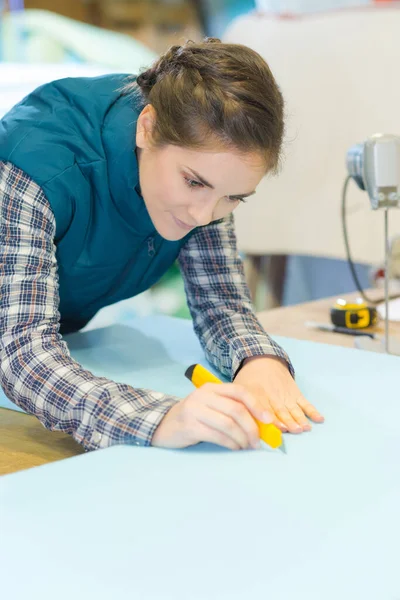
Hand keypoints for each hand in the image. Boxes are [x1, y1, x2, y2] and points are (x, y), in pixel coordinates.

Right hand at [151, 383, 272, 449]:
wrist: (163, 424)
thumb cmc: (194, 417)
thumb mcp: (211, 406)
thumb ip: (231, 409)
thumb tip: (261, 424)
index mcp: (212, 388)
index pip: (239, 391)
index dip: (257, 405)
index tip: (268, 420)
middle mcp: (203, 395)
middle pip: (236, 410)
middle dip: (252, 427)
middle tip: (258, 441)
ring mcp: (195, 410)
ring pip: (228, 424)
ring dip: (242, 438)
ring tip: (247, 447)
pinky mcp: (190, 426)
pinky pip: (217, 436)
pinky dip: (231, 444)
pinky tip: (235, 448)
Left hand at [234, 356, 323, 433]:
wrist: (262, 360)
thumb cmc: (248, 379)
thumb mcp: (239, 388)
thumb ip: (240, 404)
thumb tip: (241, 422)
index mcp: (258, 396)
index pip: (265, 409)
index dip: (272, 420)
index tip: (279, 428)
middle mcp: (274, 397)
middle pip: (282, 411)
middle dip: (289, 422)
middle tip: (295, 430)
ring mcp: (286, 395)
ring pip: (294, 409)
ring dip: (300, 419)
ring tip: (305, 427)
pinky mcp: (295, 393)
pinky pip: (305, 403)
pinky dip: (312, 411)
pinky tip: (319, 418)